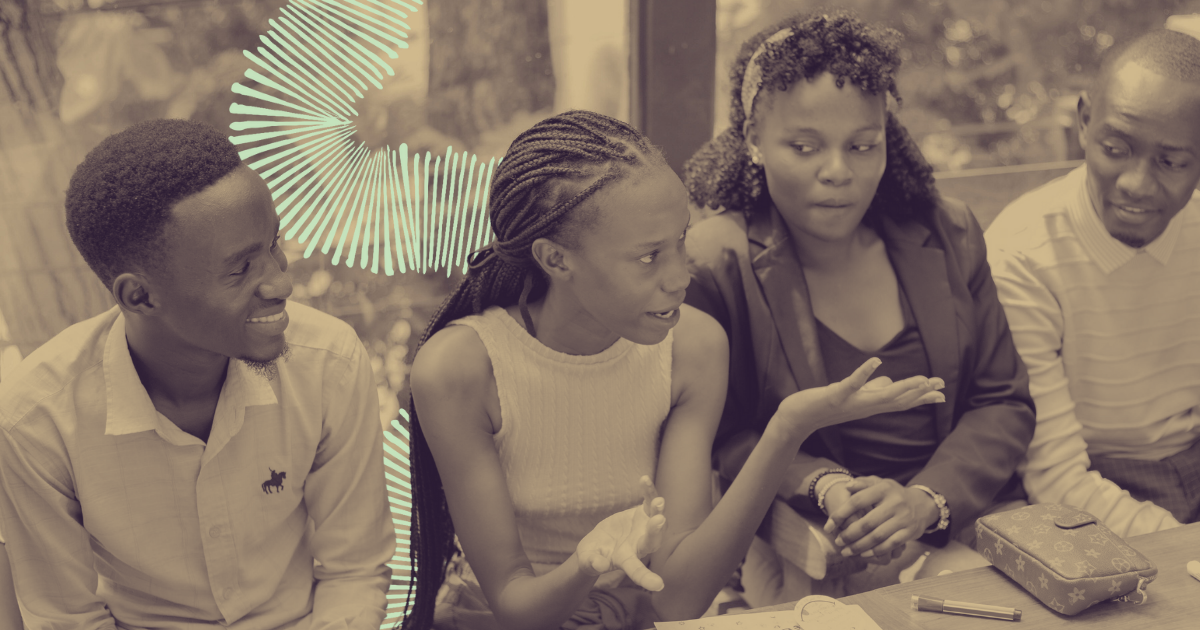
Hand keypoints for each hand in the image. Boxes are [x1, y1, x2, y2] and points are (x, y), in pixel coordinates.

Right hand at [576, 476, 666, 590]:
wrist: (600, 542)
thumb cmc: (592, 556)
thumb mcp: (588, 560)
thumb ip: (592, 563)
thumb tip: (599, 565)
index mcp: (626, 559)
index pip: (636, 570)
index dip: (646, 578)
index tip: (659, 586)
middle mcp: (640, 545)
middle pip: (652, 541)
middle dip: (655, 531)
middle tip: (659, 520)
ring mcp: (644, 528)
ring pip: (656, 520)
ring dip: (658, 510)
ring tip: (658, 501)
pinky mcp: (642, 513)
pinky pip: (648, 501)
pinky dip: (648, 491)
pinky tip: (643, 480)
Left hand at [775, 359, 944, 439]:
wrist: (797, 419)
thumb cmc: (824, 407)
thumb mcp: (853, 397)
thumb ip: (872, 390)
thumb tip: (889, 382)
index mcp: (869, 406)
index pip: (900, 403)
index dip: (921, 398)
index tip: (942, 394)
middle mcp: (865, 407)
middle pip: (898, 401)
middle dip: (920, 393)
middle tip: (941, 385)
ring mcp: (851, 403)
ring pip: (882, 397)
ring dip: (903, 387)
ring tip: (921, 378)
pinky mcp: (835, 396)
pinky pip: (852, 384)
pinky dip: (864, 373)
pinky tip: (876, 361)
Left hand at [821, 480, 905, 564]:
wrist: (922, 504)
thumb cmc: (893, 494)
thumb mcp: (880, 483)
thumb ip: (863, 483)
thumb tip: (847, 486)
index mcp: (883, 489)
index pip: (857, 501)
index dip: (840, 514)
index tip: (828, 526)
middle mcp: (894, 503)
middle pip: (866, 523)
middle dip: (849, 535)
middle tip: (838, 542)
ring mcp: (903, 518)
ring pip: (877, 536)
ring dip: (859, 546)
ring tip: (846, 551)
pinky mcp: (909, 532)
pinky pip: (890, 545)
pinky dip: (875, 551)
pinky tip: (864, 554)